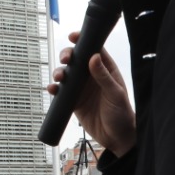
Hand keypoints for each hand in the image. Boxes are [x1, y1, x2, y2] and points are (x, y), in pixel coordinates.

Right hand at [51, 35, 135, 155]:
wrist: (116, 138)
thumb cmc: (122, 114)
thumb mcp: (115, 93)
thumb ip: (104, 76)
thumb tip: (93, 57)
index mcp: (105, 69)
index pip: (93, 49)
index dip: (82, 40)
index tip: (73, 36)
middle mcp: (92, 76)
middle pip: (76, 59)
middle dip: (67, 56)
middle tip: (66, 60)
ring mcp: (82, 88)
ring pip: (66, 74)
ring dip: (59, 72)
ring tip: (59, 78)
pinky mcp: (74, 100)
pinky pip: (61, 92)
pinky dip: (54, 89)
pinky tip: (52, 89)